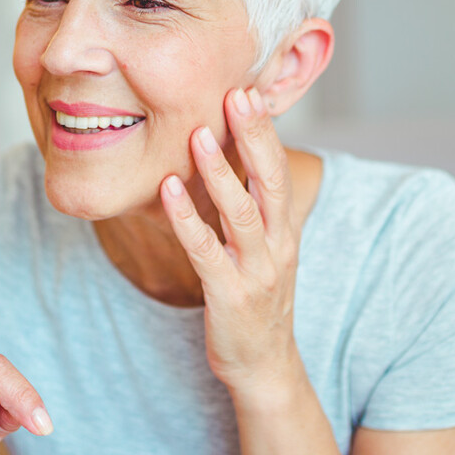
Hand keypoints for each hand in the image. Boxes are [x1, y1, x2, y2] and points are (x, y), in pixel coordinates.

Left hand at [159, 87, 302, 396]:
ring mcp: (256, 270)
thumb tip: (229, 155)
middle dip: (255, 136)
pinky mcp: (229, 294)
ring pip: (242, 212)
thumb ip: (251, 204)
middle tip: (237, 94)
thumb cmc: (255, 297)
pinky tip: (168, 188)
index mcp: (285, 227)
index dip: (266, 129)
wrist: (264, 365)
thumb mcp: (263, 247)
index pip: (279, 168)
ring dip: (221, 171)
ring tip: (199, 134)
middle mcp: (278, 243)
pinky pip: (206, 250)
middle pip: (271, 179)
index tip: (249, 89)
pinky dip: (187, 218)